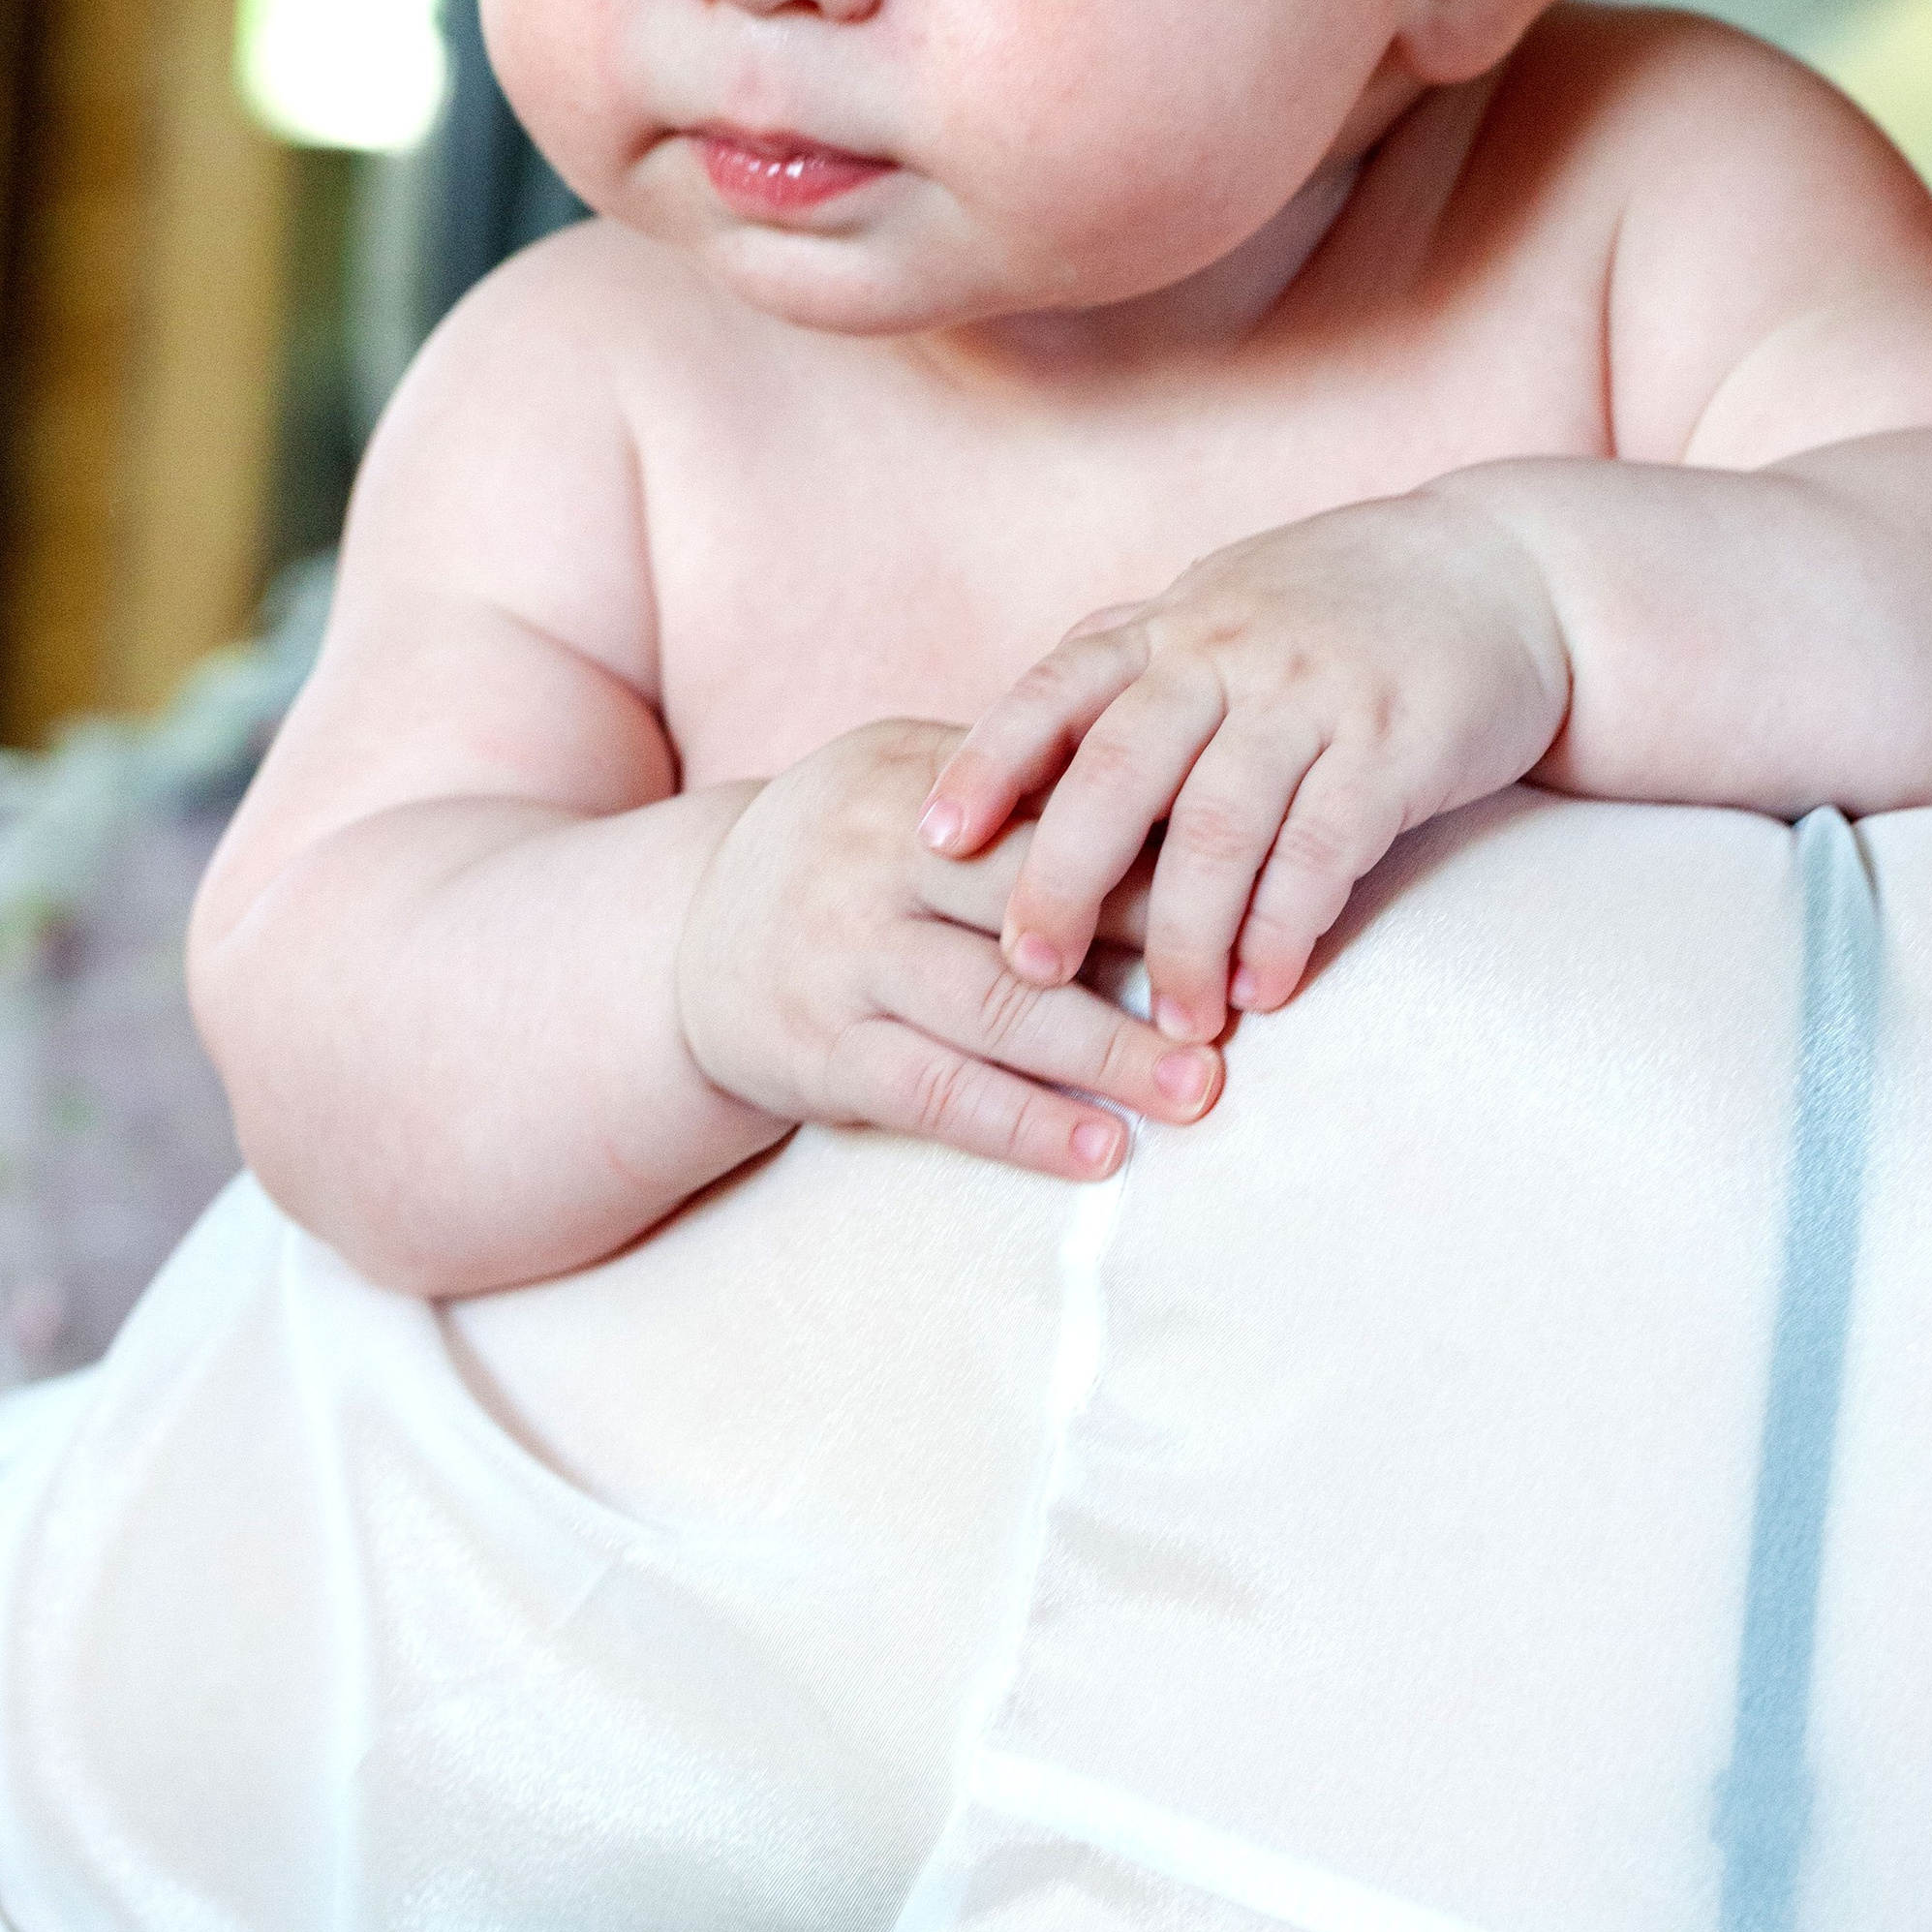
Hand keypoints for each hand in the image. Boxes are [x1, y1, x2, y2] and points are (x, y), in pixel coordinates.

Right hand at [677, 717, 1220, 1181]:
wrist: (685, 940)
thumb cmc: (844, 850)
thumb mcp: (907, 779)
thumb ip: (1019, 784)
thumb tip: (1179, 786)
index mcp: (918, 786)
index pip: (1051, 809)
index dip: (1151, 851)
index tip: (1246, 884)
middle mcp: (878, 865)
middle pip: (1030, 903)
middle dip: (1144, 950)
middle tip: (1241, 997)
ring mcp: (846, 962)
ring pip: (990, 1008)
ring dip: (1100, 1054)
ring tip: (1195, 1088)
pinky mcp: (825, 1054)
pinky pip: (934, 1092)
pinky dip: (1021, 1126)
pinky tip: (1097, 1151)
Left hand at [918, 490, 1569, 1043]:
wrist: (1503, 571)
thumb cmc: (1339, 605)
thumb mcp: (1221, 605)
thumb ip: (1131, 667)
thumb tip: (1019, 741)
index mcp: (1172, 627)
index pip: (1054, 692)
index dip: (987, 764)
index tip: (929, 840)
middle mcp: (1228, 652)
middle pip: (1119, 772)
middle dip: (1064, 877)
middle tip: (1028, 970)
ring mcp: (1312, 695)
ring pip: (1219, 827)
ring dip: (1185, 938)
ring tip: (1171, 1026)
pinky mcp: (1395, 742)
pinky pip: (1325, 846)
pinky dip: (1286, 924)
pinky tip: (1264, 988)